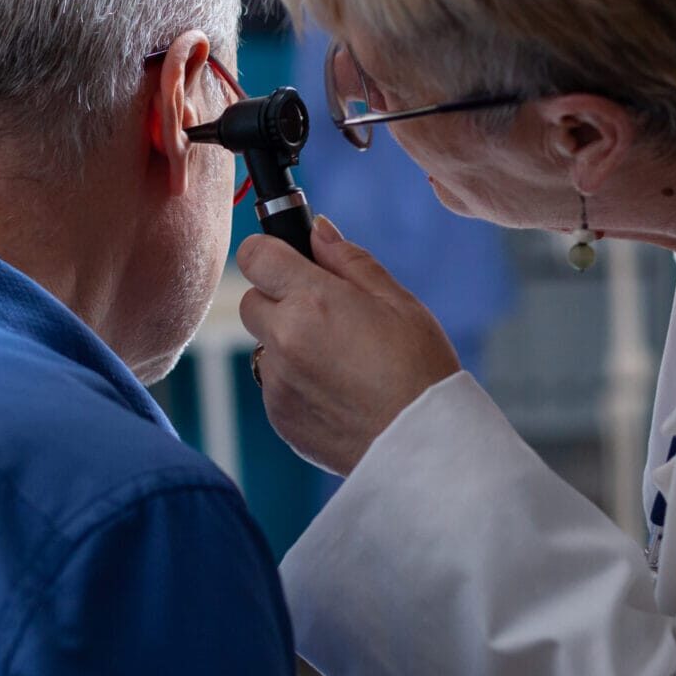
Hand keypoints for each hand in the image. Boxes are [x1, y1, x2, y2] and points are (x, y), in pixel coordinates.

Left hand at [236, 216, 459, 475]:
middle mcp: (284, 339)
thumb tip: (317, 229)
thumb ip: (348, 260)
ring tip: (339, 360)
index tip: (289, 260)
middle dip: (279, 299)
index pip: (255, 255)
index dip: (271, 252)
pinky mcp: (278, 415)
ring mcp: (277, 381)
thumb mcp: (396, 301)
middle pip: (252, 299)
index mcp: (312, 301)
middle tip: (326, 314)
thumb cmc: (420, 369)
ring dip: (287, 343)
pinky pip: (273, 384)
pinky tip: (337, 390)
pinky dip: (294, 381)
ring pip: (263, 344)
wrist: (424, 447)